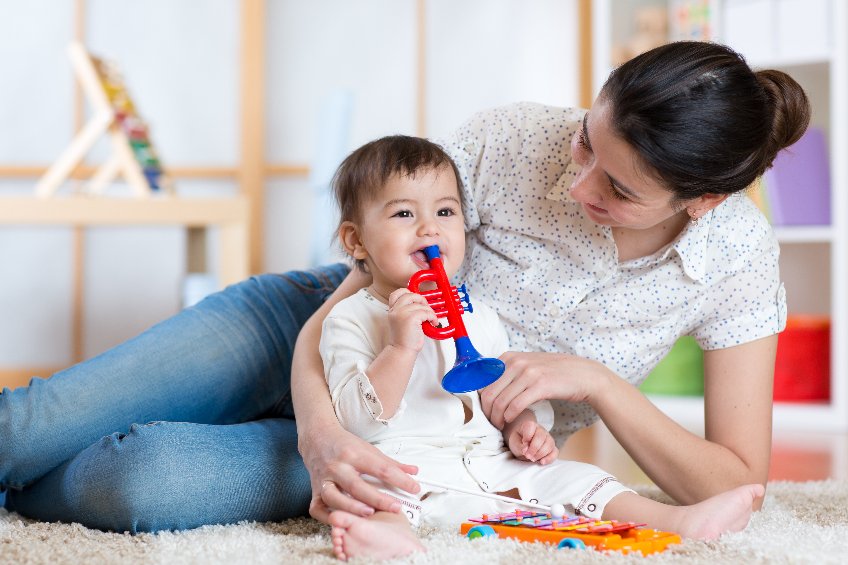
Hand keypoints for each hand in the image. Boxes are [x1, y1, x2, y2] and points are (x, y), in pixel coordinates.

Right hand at [299, 422, 419, 522]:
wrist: (317, 437)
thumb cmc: (346, 445)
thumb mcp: (369, 449)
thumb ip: (391, 463)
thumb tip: (414, 472)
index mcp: (354, 453)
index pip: (380, 468)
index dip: (400, 479)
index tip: (415, 488)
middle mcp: (337, 466)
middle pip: (357, 485)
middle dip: (377, 498)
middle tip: (396, 508)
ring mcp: (324, 479)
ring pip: (334, 497)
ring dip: (351, 507)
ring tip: (370, 514)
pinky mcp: (314, 490)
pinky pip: (317, 508)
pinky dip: (327, 517)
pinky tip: (342, 521)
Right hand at [386, 288, 438, 352]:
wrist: (402, 351)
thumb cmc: (405, 339)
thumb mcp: (402, 322)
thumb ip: (406, 311)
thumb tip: (421, 303)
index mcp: (392, 310)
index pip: (396, 293)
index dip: (407, 292)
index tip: (416, 299)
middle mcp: (395, 310)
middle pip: (410, 295)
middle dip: (421, 300)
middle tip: (426, 308)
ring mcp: (402, 313)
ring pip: (421, 305)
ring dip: (429, 312)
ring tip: (431, 319)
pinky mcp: (410, 318)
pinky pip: (426, 312)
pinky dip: (432, 317)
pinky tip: (433, 323)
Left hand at [481, 351, 612, 427]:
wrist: (583, 374)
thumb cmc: (554, 373)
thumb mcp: (527, 365)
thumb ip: (509, 372)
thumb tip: (486, 387)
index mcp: (509, 357)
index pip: (483, 381)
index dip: (481, 399)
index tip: (485, 411)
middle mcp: (516, 362)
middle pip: (489, 393)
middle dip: (487, 412)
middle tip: (491, 422)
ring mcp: (528, 373)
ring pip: (500, 401)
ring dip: (497, 418)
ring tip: (500, 425)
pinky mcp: (540, 385)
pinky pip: (516, 405)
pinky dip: (510, 416)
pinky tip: (511, 421)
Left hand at [507, 418, 557, 464]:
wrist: (523, 445)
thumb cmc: (518, 441)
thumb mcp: (514, 442)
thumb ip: (519, 445)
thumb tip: (526, 450)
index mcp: (530, 425)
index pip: (531, 426)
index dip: (527, 436)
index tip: (523, 443)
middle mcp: (541, 430)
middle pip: (541, 437)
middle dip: (534, 448)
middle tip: (527, 455)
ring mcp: (548, 439)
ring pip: (549, 445)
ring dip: (540, 454)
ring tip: (532, 459)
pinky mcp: (552, 448)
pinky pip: (555, 453)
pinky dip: (549, 458)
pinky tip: (542, 462)